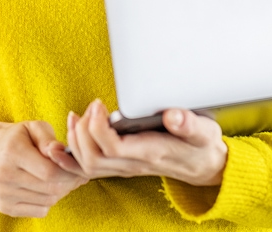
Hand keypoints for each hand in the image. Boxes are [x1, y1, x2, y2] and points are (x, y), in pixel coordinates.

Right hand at [0, 121, 87, 217]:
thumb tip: (60, 151)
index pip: (49, 171)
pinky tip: (48, 186)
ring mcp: (3, 194)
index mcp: (12, 151)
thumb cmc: (20, 137)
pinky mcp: (5, 207)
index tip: (78, 166)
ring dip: (61, 191)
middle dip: (69, 182)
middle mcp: (4, 175)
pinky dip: (49, 200)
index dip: (68, 171)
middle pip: (50, 188)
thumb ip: (48, 138)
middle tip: (76, 173)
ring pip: (47, 201)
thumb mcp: (33, 127)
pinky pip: (40, 211)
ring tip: (62, 178)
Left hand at [66, 100, 227, 185]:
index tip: (99, 103)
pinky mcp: (120, 164)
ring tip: (76, 116)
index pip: (113, 148)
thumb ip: (189, 124)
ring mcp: (125, 167)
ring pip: (87, 165)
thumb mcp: (204, 131)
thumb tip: (173, 115)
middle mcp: (134, 164)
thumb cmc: (201, 144)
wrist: (204, 166)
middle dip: (82, 131)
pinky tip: (67, 137)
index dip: (98, 127)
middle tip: (91, 106)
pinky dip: (72, 156)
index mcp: (151, 152)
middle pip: (93, 159)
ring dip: (74, 141)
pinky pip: (89, 168)